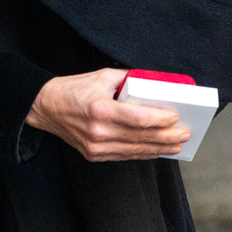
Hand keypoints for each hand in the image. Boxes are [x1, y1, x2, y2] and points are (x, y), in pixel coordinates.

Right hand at [25, 68, 190, 161]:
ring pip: (135, 150)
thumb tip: (153, 84)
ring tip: (177, 144)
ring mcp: (96, 147)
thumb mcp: (101, 76)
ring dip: (159, 148)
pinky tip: (156, 149)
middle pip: (141, 138)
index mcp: (100, 109)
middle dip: (167, 137)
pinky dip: (143, 153)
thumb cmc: (74, 88)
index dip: (160, 120)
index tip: (176, 116)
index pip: (137, 119)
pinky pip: (124, 156)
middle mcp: (98, 132)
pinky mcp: (94, 155)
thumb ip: (128, 80)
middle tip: (185, 134)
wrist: (46, 107)